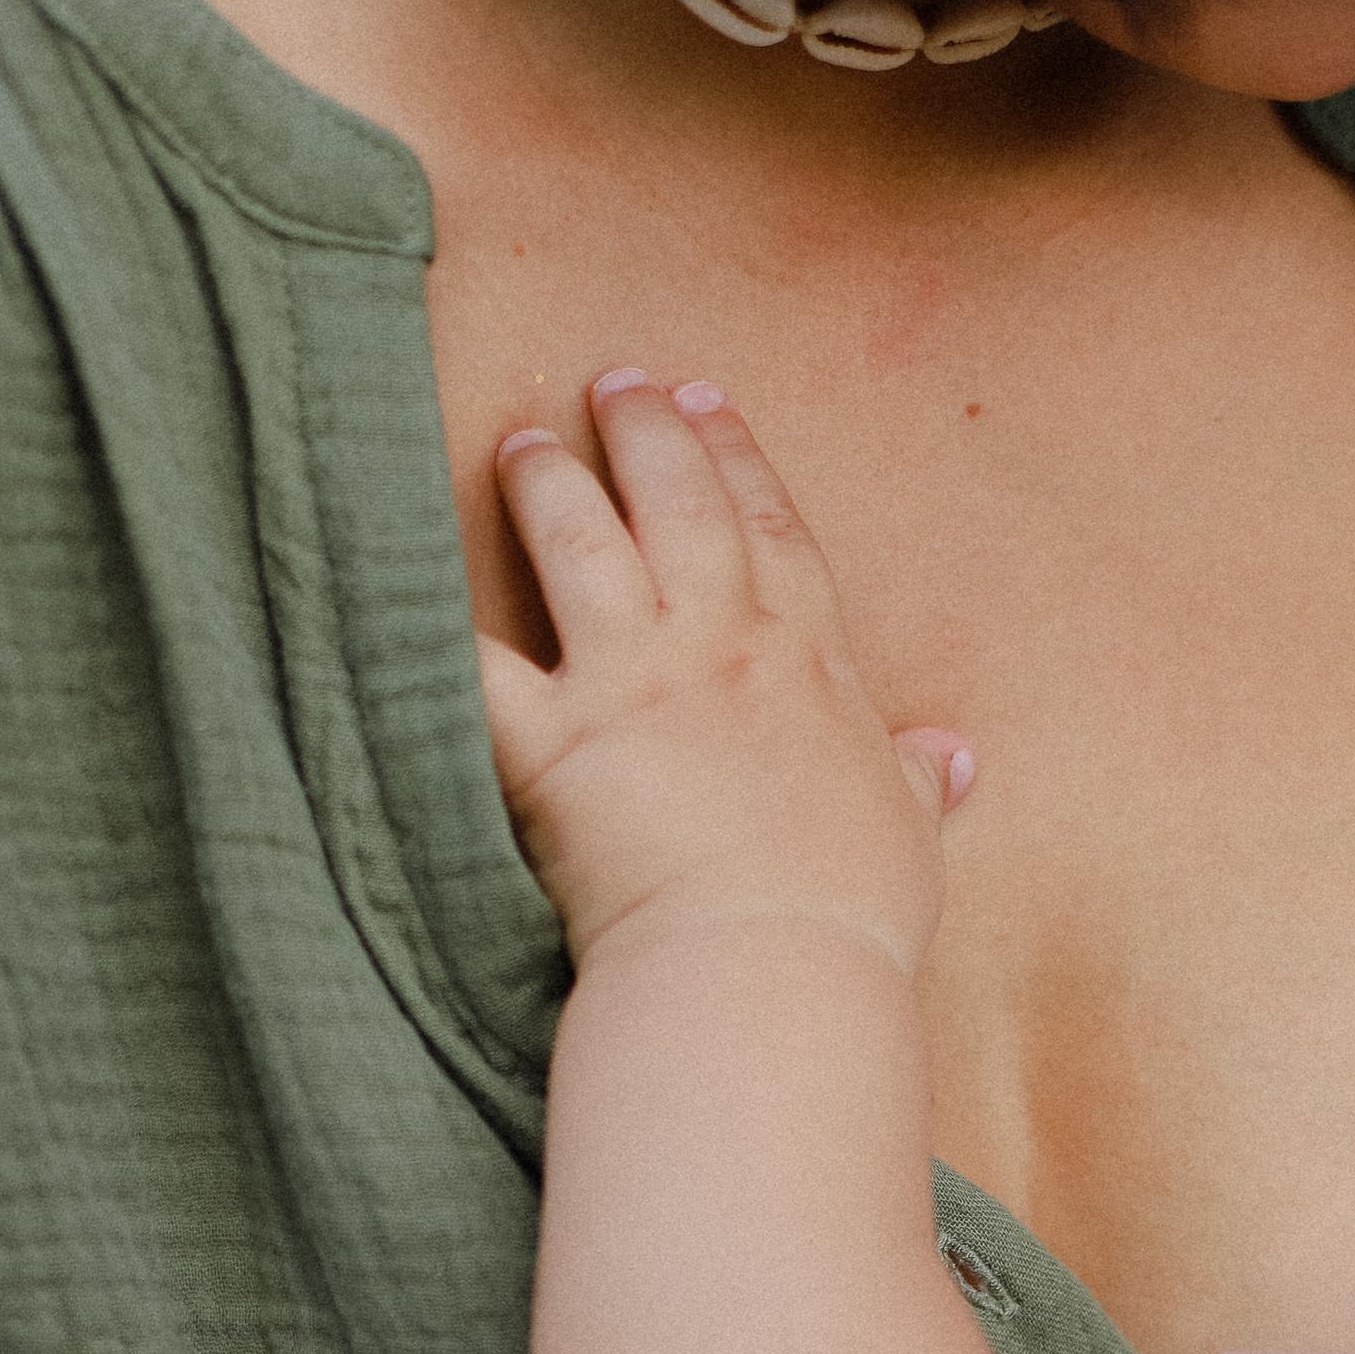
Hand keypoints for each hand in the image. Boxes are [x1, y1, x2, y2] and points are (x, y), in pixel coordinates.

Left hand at [479, 373, 969, 977]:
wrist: (772, 972)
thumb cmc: (849, 919)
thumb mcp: (909, 838)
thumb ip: (920, 784)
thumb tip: (954, 757)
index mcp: (809, 665)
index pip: (772, 530)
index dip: (738, 457)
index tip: (708, 400)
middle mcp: (719, 649)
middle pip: (679, 505)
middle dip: (645, 431)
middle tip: (614, 381)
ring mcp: (633, 687)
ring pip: (582, 546)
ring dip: (549, 484)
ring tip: (520, 442)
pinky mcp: (553, 746)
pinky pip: (475, 665)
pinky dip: (431, 616)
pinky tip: (400, 567)